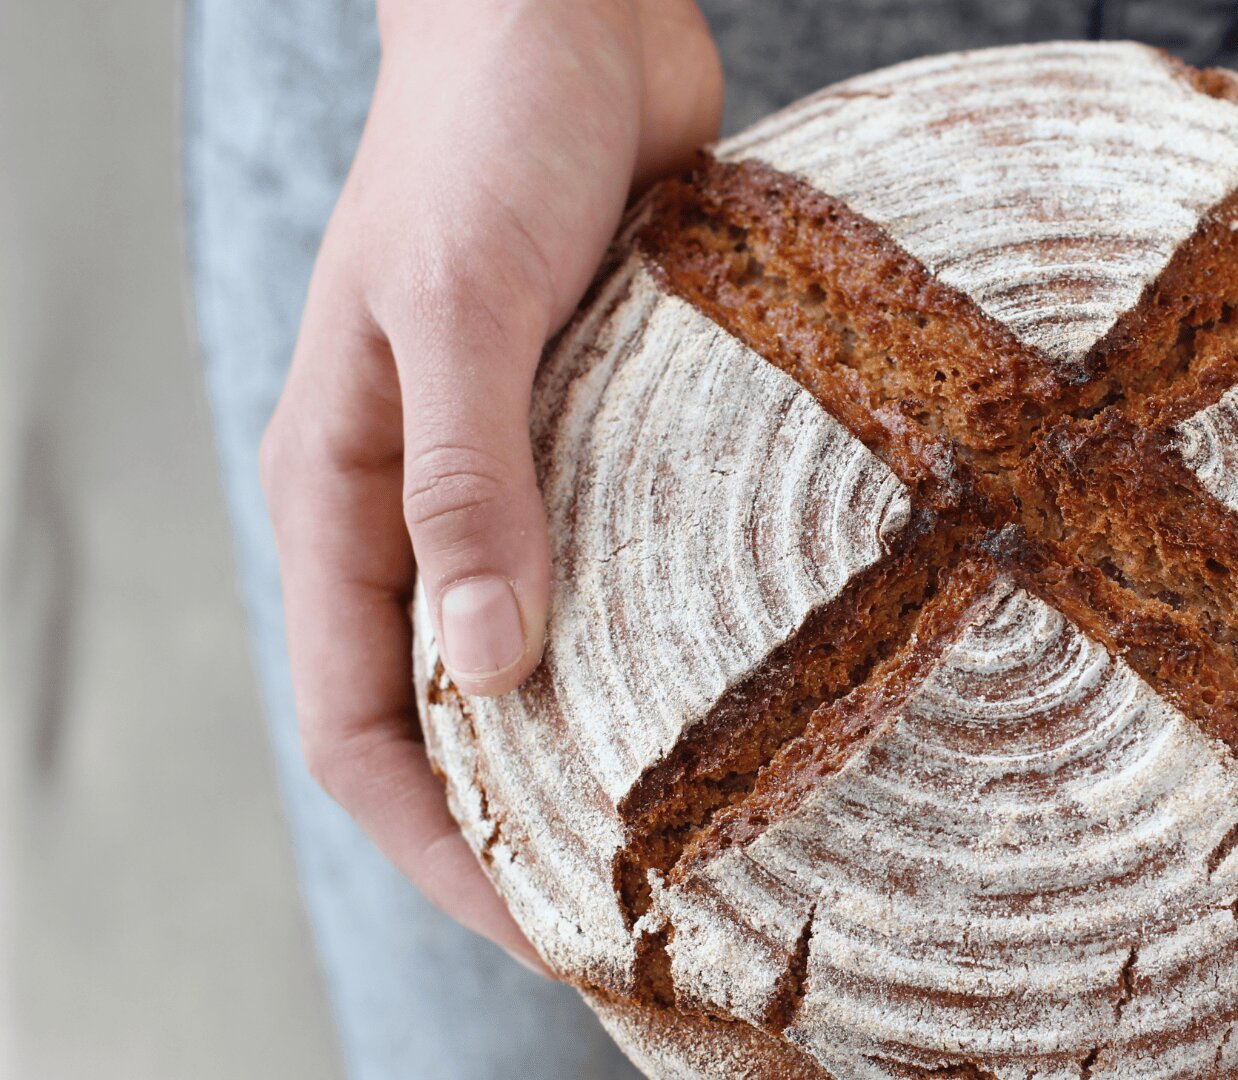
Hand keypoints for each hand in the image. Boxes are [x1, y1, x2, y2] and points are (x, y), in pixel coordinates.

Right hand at [259, 0, 719, 971]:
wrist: (566, 13)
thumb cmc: (482, 133)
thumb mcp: (455, 305)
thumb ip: (467, 479)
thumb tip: (488, 671)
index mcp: (344, 488)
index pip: (355, 720)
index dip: (434, 843)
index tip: (542, 924)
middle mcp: (425, 503)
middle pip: (456, 712)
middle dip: (526, 822)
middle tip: (646, 909)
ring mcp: (522, 471)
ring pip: (548, 650)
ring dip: (608, 742)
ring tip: (713, 833)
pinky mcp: (610, 432)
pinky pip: (631, 564)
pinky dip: (673, 634)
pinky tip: (760, 679)